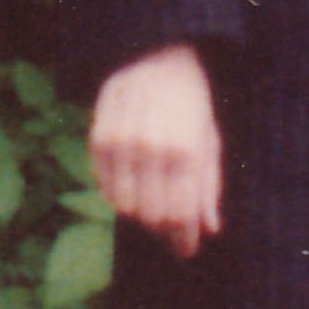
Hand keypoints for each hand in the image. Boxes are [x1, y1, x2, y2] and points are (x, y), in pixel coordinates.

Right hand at [90, 42, 221, 257]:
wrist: (157, 57)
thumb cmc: (191, 103)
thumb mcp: (210, 141)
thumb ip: (208, 186)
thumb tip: (209, 229)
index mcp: (185, 150)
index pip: (180, 214)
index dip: (184, 239)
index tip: (187, 251)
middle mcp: (150, 148)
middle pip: (152, 215)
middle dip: (164, 230)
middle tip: (172, 230)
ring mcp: (121, 143)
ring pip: (126, 205)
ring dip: (141, 213)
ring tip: (154, 204)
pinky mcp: (98, 137)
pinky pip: (105, 186)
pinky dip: (119, 195)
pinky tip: (134, 186)